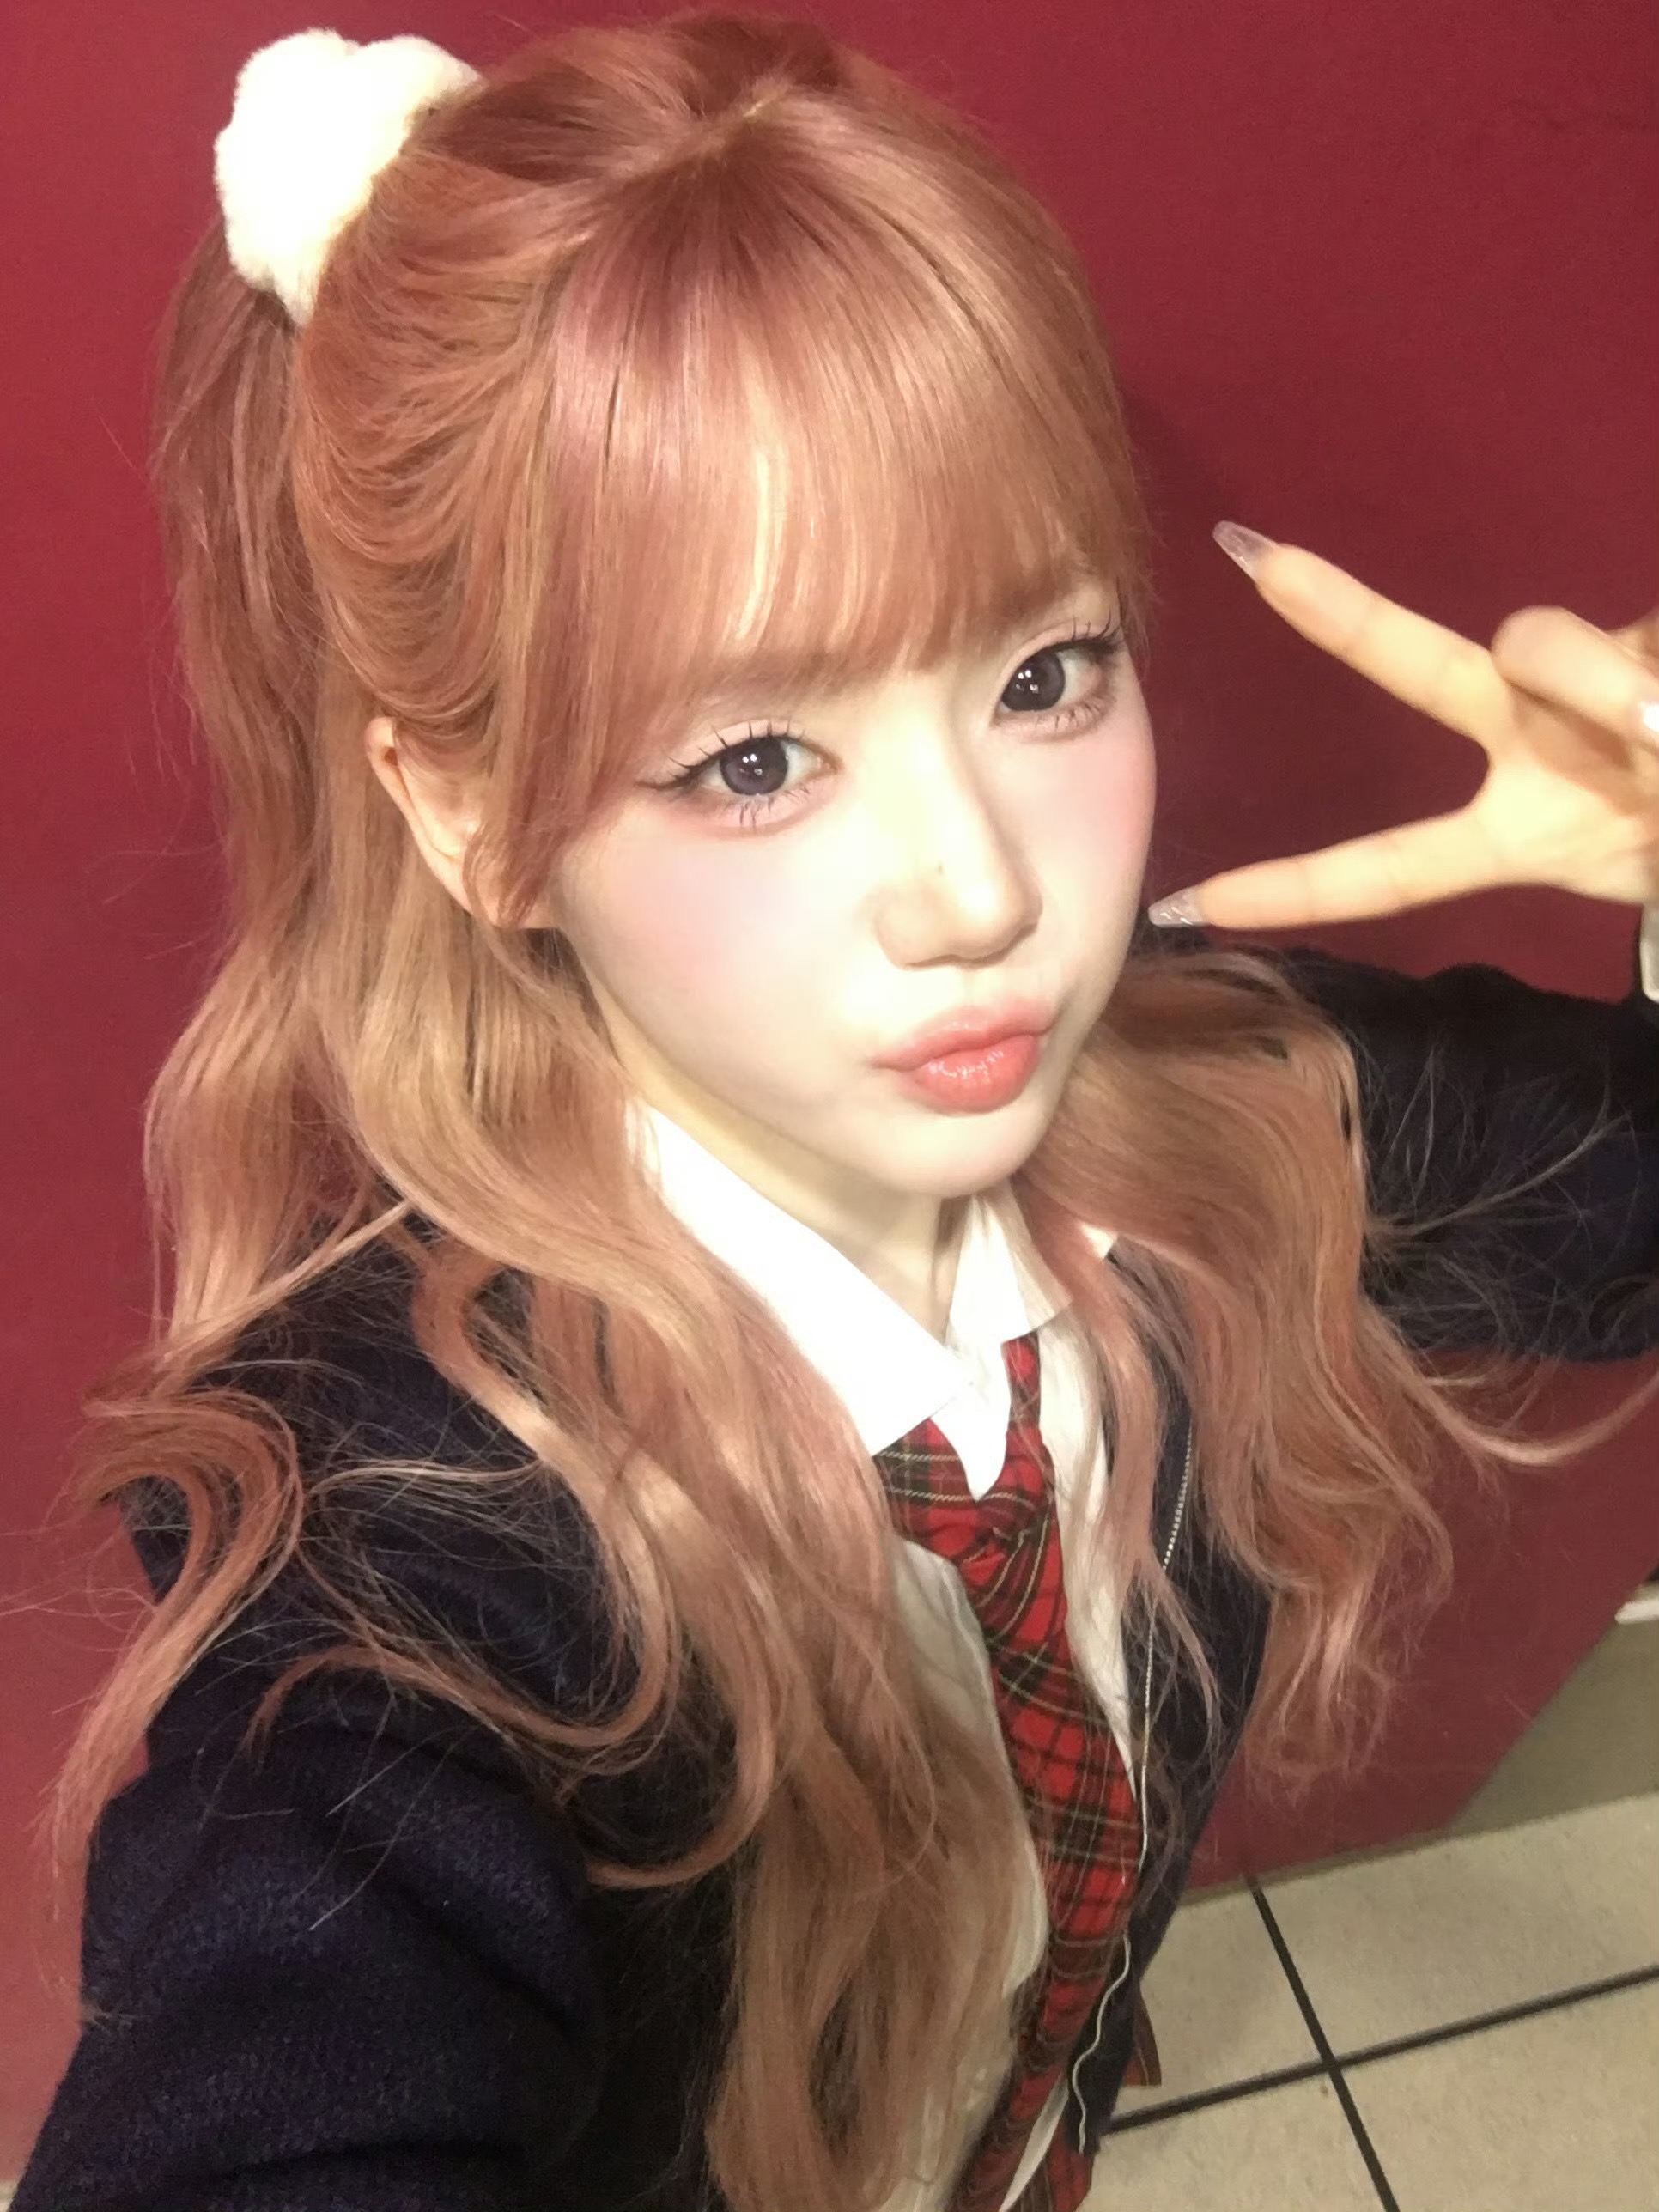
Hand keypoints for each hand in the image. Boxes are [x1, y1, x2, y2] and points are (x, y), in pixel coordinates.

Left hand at [1148, 525, 1658, 932]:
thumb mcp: (1649, 855)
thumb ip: (1624, 753)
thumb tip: (1598, 675)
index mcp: (1525, 831)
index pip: (1392, 865)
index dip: (1296, 887)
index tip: (1189, 907)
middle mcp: (1544, 743)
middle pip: (1430, 668)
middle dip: (1341, 617)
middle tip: (1258, 564)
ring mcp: (1599, 683)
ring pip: (1557, 648)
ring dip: (1620, 698)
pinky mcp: (1649, 634)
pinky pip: (1639, 645)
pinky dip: (1656, 693)